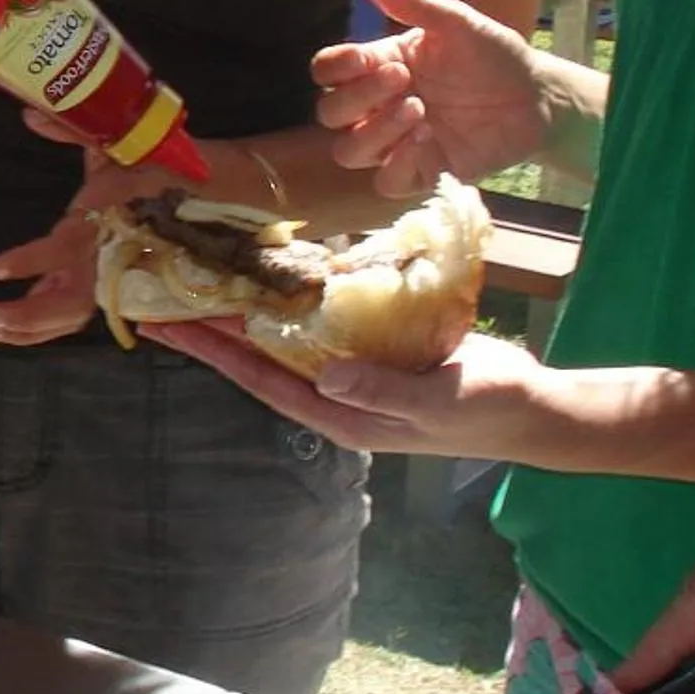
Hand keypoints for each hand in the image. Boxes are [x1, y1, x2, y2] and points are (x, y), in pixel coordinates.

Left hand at [0, 110, 172, 344]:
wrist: (218, 190)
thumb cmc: (161, 164)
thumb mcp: (117, 141)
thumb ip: (69, 128)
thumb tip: (31, 113)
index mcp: (106, 218)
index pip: (63, 246)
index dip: (28, 261)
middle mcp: (110, 255)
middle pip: (70, 302)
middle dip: (26, 317)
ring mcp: (112, 275)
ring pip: (73, 314)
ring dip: (29, 328)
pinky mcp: (110, 283)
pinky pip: (77, 310)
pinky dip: (46, 324)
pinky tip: (12, 330)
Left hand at [143, 321, 563, 457]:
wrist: (533, 407)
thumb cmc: (487, 410)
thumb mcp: (438, 402)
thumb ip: (383, 392)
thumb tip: (325, 378)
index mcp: (342, 417)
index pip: (261, 381)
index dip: (214, 354)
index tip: (170, 329)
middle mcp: (337, 396)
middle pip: (260, 360)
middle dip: (212, 333)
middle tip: (161, 301)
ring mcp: (355, 374)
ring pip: (284, 341)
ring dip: (246, 312)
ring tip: (205, 281)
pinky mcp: (376, 350)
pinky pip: (323, 325)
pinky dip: (296, 301)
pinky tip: (275, 276)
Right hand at [312, 0, 549, 197]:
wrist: (539, 99)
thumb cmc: (496, 56)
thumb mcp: (457, 23)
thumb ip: (411, 2)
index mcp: (380, 66)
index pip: (327, 71)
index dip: (335, 67)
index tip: (367, 58)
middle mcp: (379, 107)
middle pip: (329, 113)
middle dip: (359, 97)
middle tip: (403, 78)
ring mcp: (396, 142)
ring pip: (348, 151)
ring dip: (375, 132)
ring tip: (418, 111)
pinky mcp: (420, 172)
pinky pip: (384, 181)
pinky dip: (396, 163)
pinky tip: (426, 140)